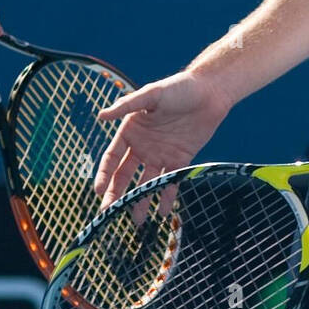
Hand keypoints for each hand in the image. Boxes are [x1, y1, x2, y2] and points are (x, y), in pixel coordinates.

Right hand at [93, 69, 230, 208]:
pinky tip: (162, 212)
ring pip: (146, 182)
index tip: (99, 192)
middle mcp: (142, 146)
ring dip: (140, 201)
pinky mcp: (180, 159)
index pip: (112, 158)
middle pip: (125, 175)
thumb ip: (127, 106)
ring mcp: (160, 154)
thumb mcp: (152, 94)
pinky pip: (171, 182)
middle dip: (117, 194)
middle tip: (109, 213)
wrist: (210, 92)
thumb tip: (101, 115)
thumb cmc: (178, 88)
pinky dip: (166, 197)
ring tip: (137, 221)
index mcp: (130, 131)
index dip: (105, 175)